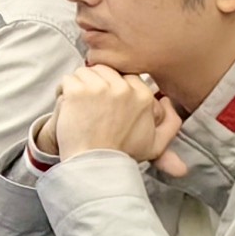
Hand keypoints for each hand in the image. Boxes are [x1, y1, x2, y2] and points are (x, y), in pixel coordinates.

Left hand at [50, 65, 189, 173]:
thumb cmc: (122, 156)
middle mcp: (123, 88)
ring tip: (79, 107)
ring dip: (79, 86)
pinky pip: (67, 80)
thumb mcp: (156, 144)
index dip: (113, 87)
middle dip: (96, 84)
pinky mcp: (78, 91)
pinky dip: (63, 91)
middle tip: (91, 106)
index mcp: (143, 95)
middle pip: (104, 71)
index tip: (107, 104)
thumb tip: (169, 102)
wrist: (94, 164)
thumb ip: (171, 123)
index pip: (124, 75)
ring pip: (85, 72)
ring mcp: (100, 88)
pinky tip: (68, 107)